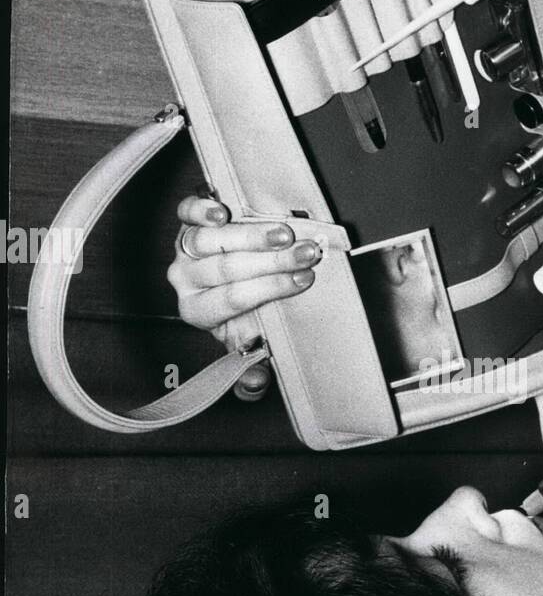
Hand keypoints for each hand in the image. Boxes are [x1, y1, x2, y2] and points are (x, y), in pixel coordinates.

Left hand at [168, 196, 321, 397]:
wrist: (229, 273)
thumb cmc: (242, 309)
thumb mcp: (247, 338)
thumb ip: (253, 363)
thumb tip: (254, 385)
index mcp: (198, 311)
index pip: (233, 298)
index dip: (269, 288)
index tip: (303, 279)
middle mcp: (185, 279)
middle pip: (226, 268)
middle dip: (271, 261)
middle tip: (306, 253)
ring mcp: (183, 249)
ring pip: (211, 240)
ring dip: (250, 235)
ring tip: (286, 232)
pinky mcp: (185, 221)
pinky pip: (186, 213)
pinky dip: (201, 210)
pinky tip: (223, 210)